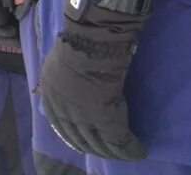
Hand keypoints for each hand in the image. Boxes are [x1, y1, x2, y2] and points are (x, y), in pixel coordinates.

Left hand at [39, 0, 152, 161]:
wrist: (92, 38)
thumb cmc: (80, 41)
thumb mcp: (62, 61)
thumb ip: (65, 77)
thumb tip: (74, 82)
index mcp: (50, 93)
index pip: (60, 125)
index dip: (73, 137)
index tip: (83, 143)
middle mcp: (62, 108)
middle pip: (78, 138)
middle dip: (92, 147)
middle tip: (105, 150)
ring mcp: (82, 115)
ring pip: (99, 143)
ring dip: (112, 151)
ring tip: (124, 152)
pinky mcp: (105, 118)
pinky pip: (119, 141)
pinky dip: (131, 149)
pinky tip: (140, 151)